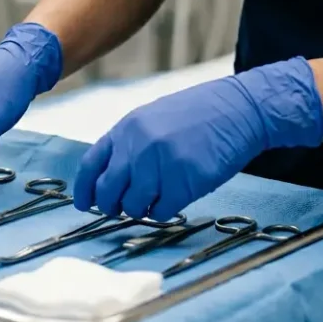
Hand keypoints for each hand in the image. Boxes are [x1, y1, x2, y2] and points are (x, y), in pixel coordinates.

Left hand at [73, 57, 322, 219]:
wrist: (238, 110)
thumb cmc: (197, 116)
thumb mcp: (152, 120)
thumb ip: (128, 145)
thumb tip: (109, 180)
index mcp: (126, 129)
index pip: (90, 165)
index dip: (84, 190)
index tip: (84, 204)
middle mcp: (138, 146)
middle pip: (108, 191)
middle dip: (111, 206)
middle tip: (120, 209)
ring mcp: (161, 164)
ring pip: (133, 205)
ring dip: (139, 209)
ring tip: (152, 200)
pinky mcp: (185, 181)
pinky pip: (162, 211)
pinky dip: (163, 211)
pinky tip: (171, 200)